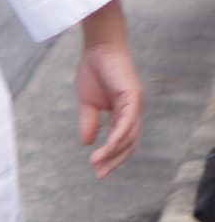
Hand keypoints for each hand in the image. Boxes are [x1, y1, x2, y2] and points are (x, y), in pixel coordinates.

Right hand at [79, 5, 144, 176]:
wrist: (98, 47)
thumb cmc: (93, 70)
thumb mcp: (86, 102)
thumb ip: (88, 122)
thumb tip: (86, 143)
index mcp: (123, 113)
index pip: (121, 141)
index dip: (111, 156)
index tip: (96, 170)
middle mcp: (133, 113)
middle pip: (128, 144)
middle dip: (113, 160)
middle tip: (98, 174)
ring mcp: (135, 106)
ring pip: (129, 137)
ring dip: (113, 153)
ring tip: (97, 163)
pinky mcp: (133, 98)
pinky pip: (126, 123)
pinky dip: (118, 137)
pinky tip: (106, 147)